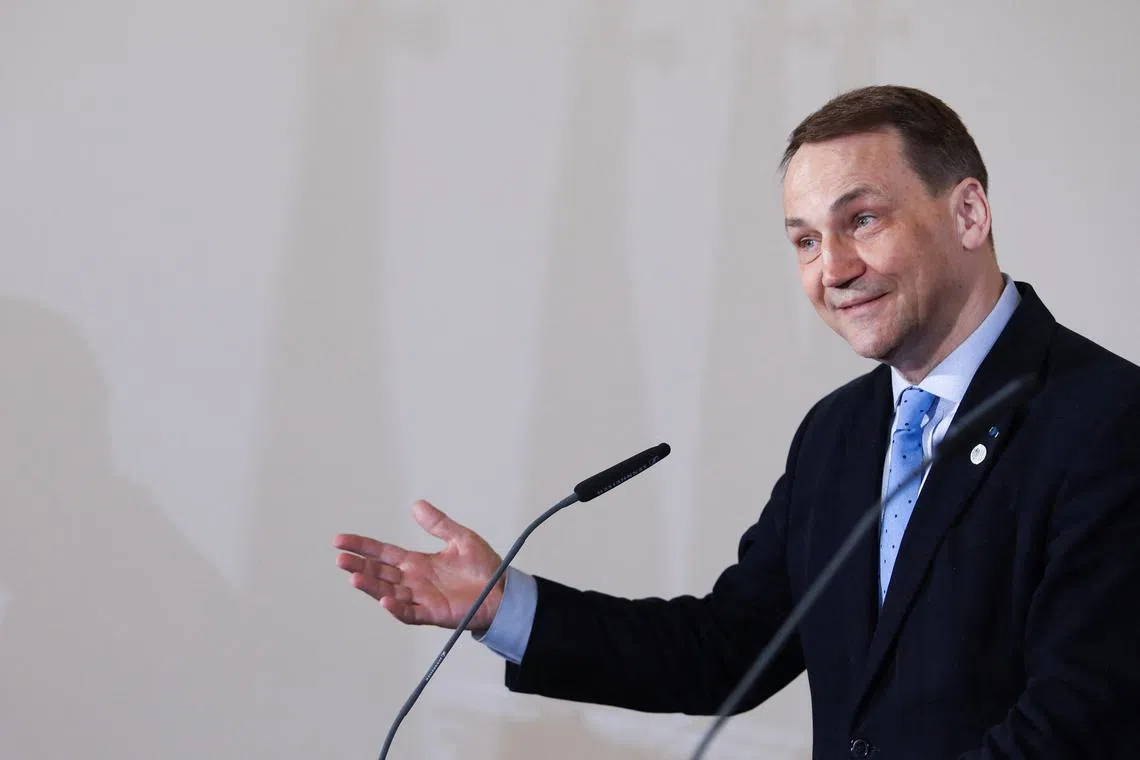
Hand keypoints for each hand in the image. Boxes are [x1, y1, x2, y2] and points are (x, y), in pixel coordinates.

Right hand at [333, 500, 504, 631]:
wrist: (504, 592)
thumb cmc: (484, 568)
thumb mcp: (461, 538)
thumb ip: (438, 524)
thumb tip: (416, 505)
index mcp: (418, 562)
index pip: (383, 553)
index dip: (363, 547)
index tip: (341, 540)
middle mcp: (414, 581)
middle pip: (379, 573)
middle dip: (358, 566)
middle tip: (340, 558)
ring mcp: (421, 598)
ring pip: (388, 593)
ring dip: (370, 586)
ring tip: (353, 577)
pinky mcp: (433, 613)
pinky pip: (409, 613)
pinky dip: (396, 608)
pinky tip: (384, 600)